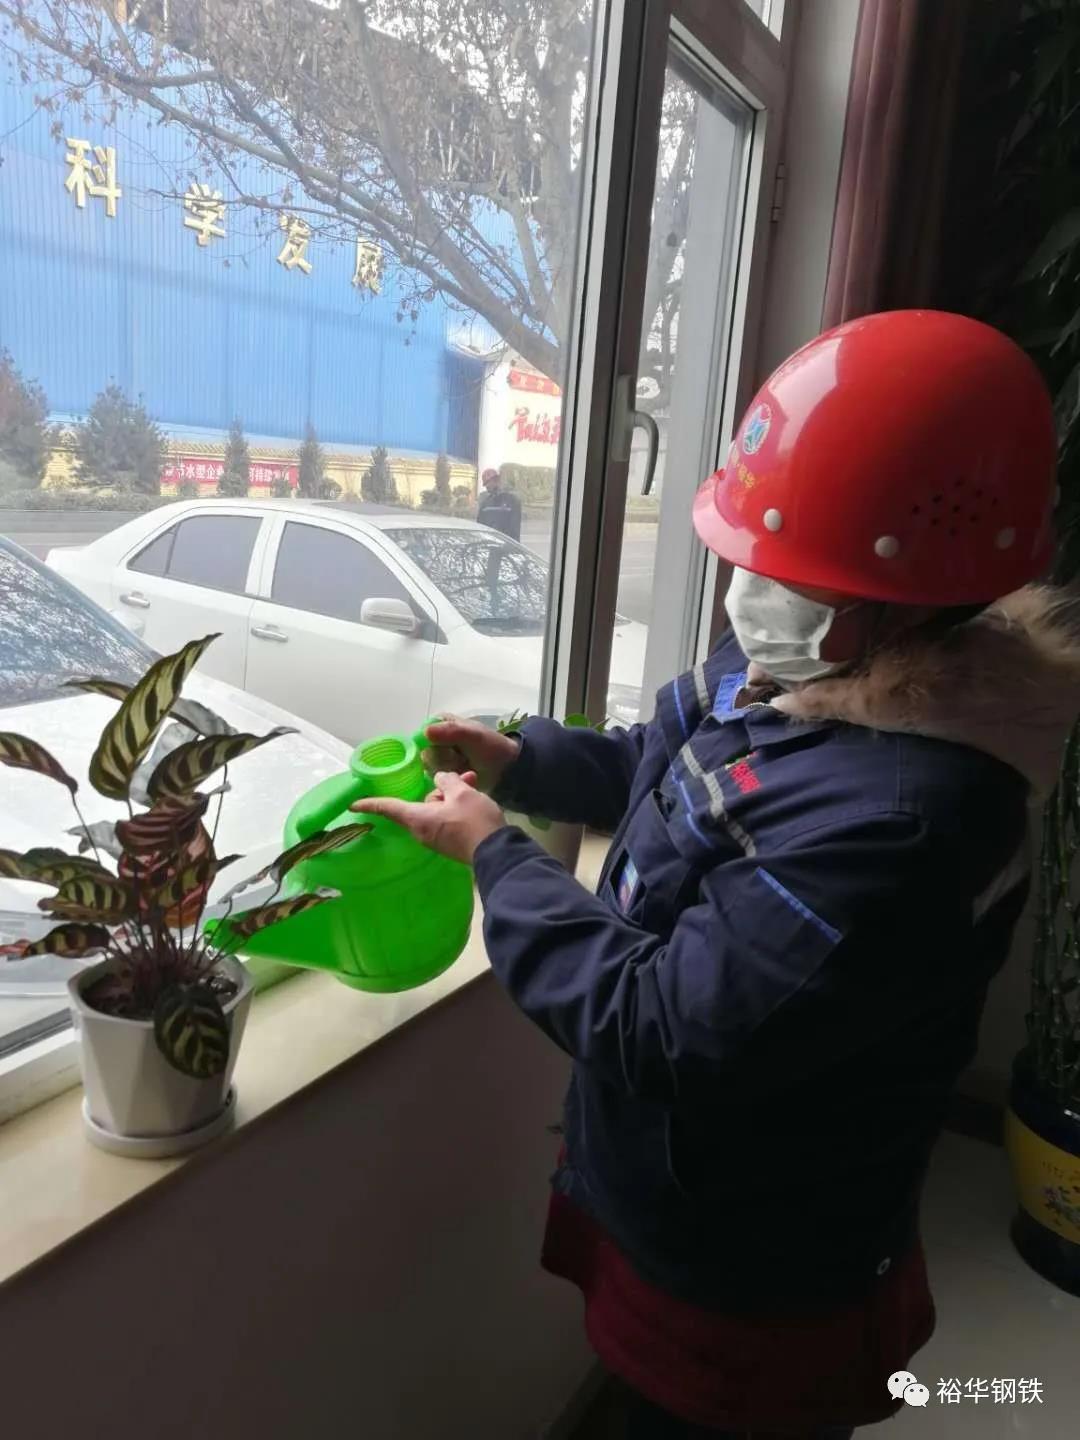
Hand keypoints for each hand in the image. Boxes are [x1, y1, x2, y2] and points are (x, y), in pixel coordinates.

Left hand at [351, 770, 505, 864]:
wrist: (498, 852)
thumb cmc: (474, 820)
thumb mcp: (461, 792)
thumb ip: (448, 781)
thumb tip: (441, 780)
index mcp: (418, 818)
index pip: (389, 808)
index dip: (371, 804)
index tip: (353, 805)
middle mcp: (423, 831)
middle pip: (422, 803)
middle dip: (440, 789)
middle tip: (462, 779)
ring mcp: (437, 839)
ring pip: (437, 809)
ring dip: (453, 796)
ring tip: (473, 784)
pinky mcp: (451, 843)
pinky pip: (447, 819)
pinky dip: (458, 807)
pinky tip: (476, 799)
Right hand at [419, 715, 519, 794]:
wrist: (506, 768)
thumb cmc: (491, 747)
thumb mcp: (473, 735)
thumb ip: (451, 731)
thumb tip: (426, 732)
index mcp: (442, 723)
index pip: (422, 733)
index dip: (431, 743)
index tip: (446, 747)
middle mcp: (437, 739)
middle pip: (425, 751)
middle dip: (443, 758)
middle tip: (461, 757)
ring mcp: (440, 756)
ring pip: (430, 766)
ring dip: (448, 768)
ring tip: (465, 765)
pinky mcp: (444, 773)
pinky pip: (437, 777)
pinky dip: (450, 777)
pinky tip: (463, 774)